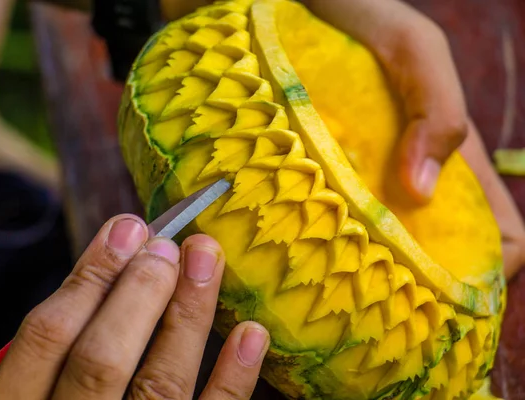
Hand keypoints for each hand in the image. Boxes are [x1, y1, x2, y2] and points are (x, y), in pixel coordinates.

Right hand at [0, 214, 269, 398]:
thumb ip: (45, 366)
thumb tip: (99, 283)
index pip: (45, 339)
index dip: (88, 276)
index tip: (127, 229)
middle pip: (101, 359)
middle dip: (139, 291)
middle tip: (170, 245)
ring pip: (160, 387)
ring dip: (188, 316)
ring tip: (208, 260)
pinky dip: (232, 382)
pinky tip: (250, 335)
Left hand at [304, 0, 524, 278]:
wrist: (310, 5)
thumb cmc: (366, 18)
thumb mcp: (415, 51)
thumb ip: (436, 111)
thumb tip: (421, 193)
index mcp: (458, 158)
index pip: (505, 236)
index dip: (494, 271)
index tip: (449, 291)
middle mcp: (419, 176)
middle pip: (445, 252)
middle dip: (426, 285)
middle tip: (380, 297)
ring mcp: (376, 177)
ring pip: (394, 242)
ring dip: (378, 267)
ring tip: (340, 279)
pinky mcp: (334, 171)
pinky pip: (343, 217)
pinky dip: (335, 238)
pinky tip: (308, 243)